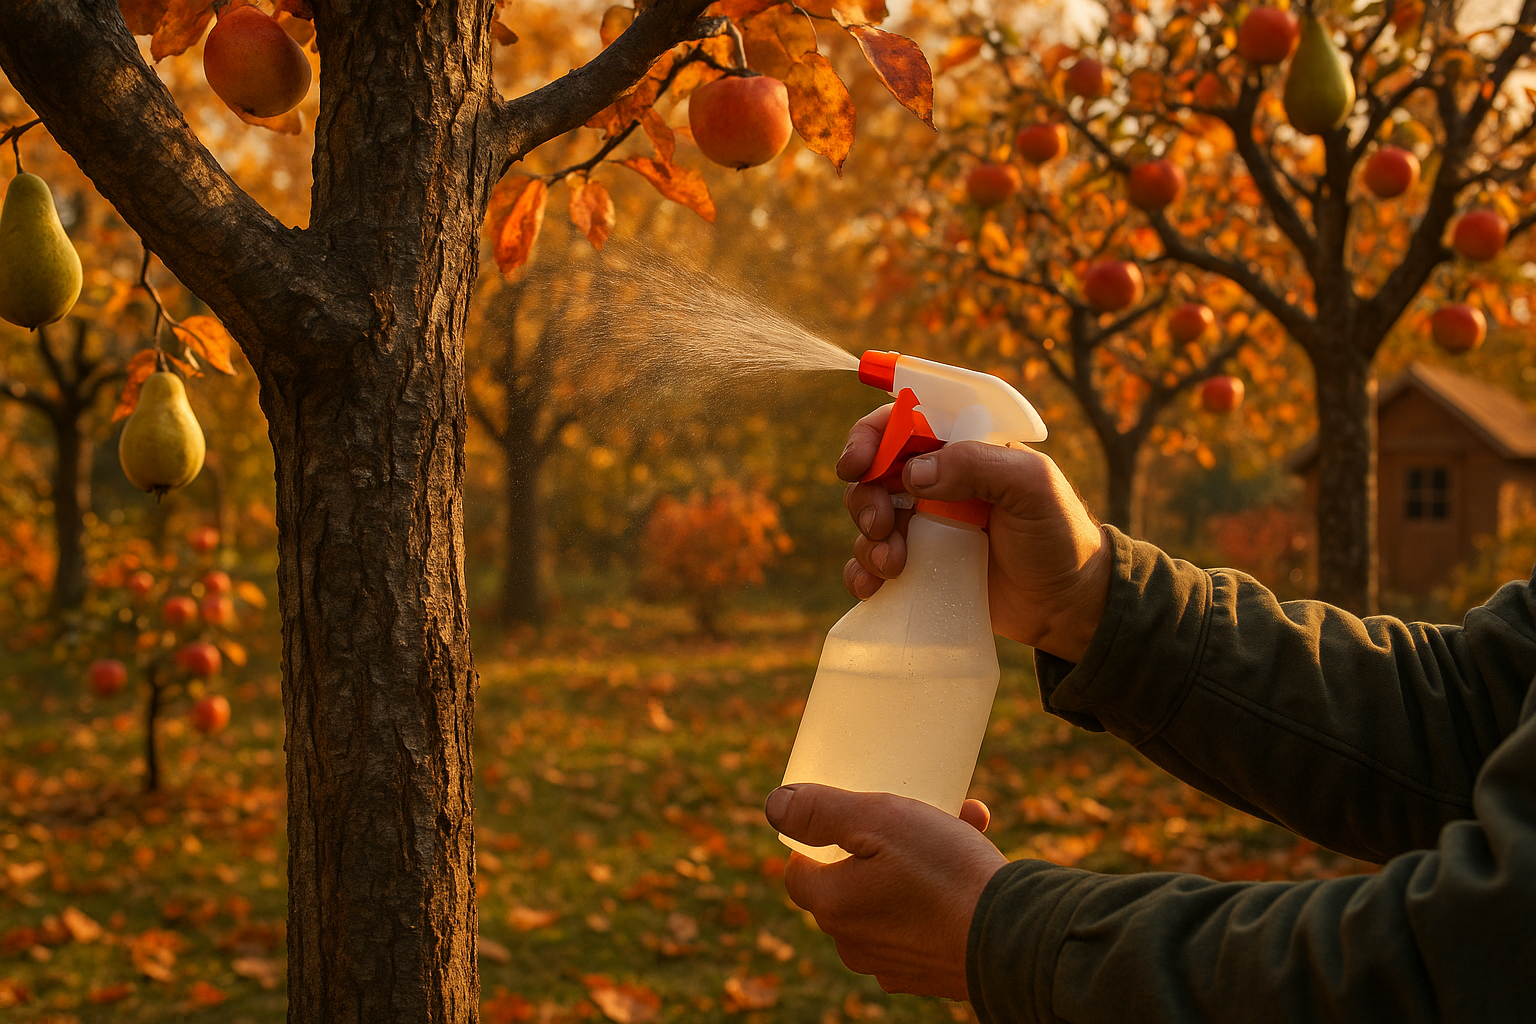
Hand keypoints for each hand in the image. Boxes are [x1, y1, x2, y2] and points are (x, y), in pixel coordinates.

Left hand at [765, 783, 1006, 1000]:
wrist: (1016, 940)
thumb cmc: (946, 875)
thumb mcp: (880, 821)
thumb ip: (821, 811)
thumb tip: (774, 804)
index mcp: (833, 907)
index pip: (800, 871)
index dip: (819, 838)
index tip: (850, 814)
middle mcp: (855, 943)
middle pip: (850, 880)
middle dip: (882, 840)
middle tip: (919, 810)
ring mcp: (893, 963)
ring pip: (891, 896)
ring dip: (918, 860)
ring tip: (961, 822)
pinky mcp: (930, 971)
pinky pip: (922, 920)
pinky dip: (939, 892)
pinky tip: (972, 862)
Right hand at [838, 405, 1111, 662]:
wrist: (1067, 605)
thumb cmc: (1059, 535)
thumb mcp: (1032, 487)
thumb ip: (978, 465)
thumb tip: (913, 473)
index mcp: (962, 449)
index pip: (902, 423)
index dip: (871, 436)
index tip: (857, 465)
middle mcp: (938, 482)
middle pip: (874, 473)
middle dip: (865, 497)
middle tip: (880, 526)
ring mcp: (925, 525)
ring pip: (869, 518)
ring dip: (867, 540)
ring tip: (892, 566)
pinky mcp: (920, 565)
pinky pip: (872, 562)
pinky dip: (862, 572)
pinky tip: (873, 587)